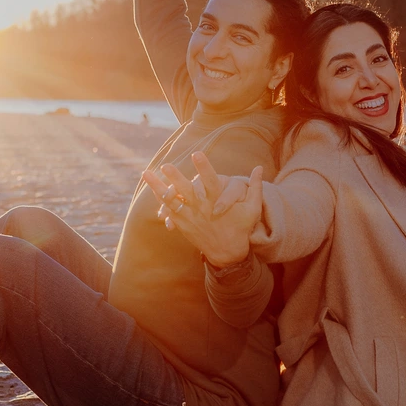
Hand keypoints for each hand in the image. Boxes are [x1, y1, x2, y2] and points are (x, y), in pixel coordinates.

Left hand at [141, 151, 261, 266]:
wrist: (227, 252)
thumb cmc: (241, 227)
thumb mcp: (252, 209)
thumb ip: (256, 188)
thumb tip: (260, 168)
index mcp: (218, 202)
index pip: (211, 181)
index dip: (204, 167)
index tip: (197, 153)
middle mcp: (202, 209)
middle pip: (186, 191)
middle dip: (175, 178)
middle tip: (165, 165)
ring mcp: (190, 217)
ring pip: (171, 200)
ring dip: (158, 187)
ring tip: (146, 173)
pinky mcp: (183, 224)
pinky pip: (169, 211)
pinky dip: (161, 200)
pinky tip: (152, 189)